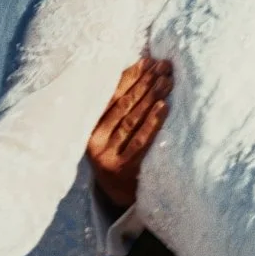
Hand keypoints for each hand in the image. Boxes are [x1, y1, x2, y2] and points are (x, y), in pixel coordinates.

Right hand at [87, 57, 172, 210]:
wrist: (117, 194)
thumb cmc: (119, 152)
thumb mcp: (111, 131)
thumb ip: (120, 106)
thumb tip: (143, 68)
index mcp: (88, 125)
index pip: (110, 95)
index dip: (130, 76)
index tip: (148, 60)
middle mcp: (94, 140)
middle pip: (123, 105)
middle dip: (145, 83)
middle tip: (164, 67)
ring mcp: (107, 155)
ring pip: (132, 121)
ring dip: (151, 98)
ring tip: (166, 81)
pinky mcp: (123, 169)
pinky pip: (141, 142)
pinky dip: (153, 123)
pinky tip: (164, 107)